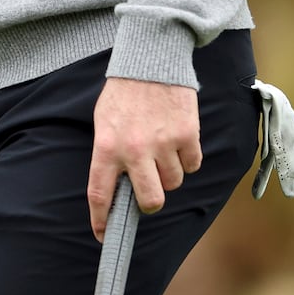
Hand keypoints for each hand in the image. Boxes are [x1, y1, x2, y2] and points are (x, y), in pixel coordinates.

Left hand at [88, 77, 200, 240]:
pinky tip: (178, 138)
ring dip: (169, 172)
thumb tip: (117, 188)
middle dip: (151, 201)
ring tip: (162, 147)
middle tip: (150, 189)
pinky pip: (193, 165)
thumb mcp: (104, 121)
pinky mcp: (188, 135)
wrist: (151, 60)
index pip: (101, 193)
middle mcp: (134, 149)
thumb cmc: (124, 93)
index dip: (102, 219)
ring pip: (174, 182)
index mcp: (107, 146)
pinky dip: (187, 157)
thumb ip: (109, 154)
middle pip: (150, 201)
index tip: (104, 235)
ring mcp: (163, 143)